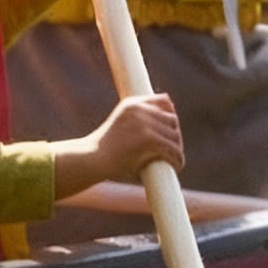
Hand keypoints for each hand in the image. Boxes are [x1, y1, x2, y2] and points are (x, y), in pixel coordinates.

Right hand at [51, 91, 183, 199]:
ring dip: (178, 149)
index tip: (173, 129)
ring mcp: (143, 123)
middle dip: (175, 136)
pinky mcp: (147, 139)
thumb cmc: (105, 149)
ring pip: (174, 135)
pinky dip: (177, 158)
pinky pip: (171, 148)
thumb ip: (138, 121)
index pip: (164, 101)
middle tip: (174, 151)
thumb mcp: (120, 127)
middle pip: (172, 119)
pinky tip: (177, 166)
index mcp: (131, 104)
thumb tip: (165, 126)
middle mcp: (138, 109)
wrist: (90, 160)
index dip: (171, 114)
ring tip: (176, 160)